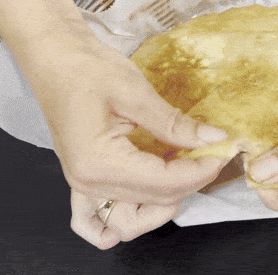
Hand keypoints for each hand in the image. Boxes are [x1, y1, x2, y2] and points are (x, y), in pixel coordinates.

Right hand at [18, 25, 230, 247]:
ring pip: (134, 216)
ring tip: (187, 169)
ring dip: (166, 201)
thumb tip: (213, 139)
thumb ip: (175, 123)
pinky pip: (104, 216)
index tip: (222, 152)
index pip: (163, 183)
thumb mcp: (135, 92)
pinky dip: (129, 216)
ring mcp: (84, 185)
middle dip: (191, 181)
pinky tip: (151, 200)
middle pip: (154, 200)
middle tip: (212, 153)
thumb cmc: (86, 69)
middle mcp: (89, 182)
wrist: (54, 59)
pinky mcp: (86, 178)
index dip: (200, 171)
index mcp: (98, 162)